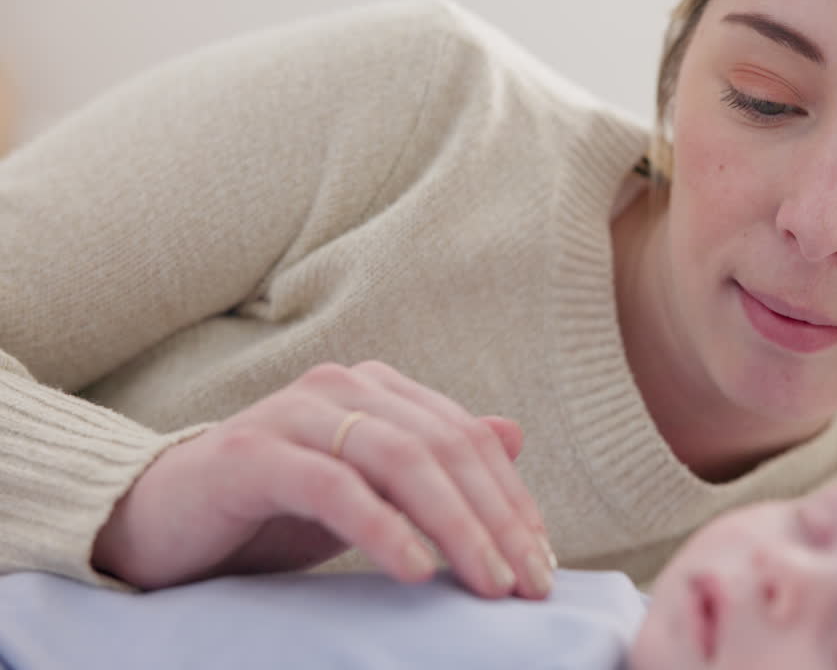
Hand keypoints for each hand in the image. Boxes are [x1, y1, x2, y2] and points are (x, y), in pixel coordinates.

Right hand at [92, 361, 555, 598]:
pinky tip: (414, 570)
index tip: (543, 562)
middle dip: (496, 519)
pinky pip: (333, 487)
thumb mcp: (368, 489)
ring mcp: (295, 414)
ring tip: (489, 582)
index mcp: (377, 391)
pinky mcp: (252, 454)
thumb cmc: (273, 508)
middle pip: (444, 448)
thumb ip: (433, 462)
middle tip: (527, 584)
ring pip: (401, 461)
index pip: (466, 439)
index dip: (512, 500)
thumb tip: (514, 433)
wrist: (158, 519)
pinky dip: (381, 527)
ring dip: (455, 526)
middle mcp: (341, 387)